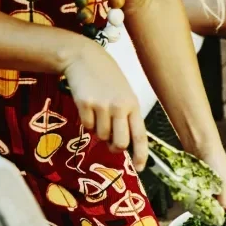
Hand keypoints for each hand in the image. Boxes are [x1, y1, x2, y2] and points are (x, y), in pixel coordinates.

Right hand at [61, 39, 148, 171]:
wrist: (84, 58)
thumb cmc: (107, 78)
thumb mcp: (124, 95)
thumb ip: (126, 117)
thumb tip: (122, 144)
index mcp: (133, 105)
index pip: (140, 136)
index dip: (141, 155)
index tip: (140, 167)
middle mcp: (120, 107)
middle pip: (120, 143)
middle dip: (115, 147)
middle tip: (111, 143)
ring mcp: (102, 106)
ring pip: (101, 136)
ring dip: (99, 131)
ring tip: (99, 113)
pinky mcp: (85, 104)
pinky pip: (87, 126)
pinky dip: (87, 122)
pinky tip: (89, 107)